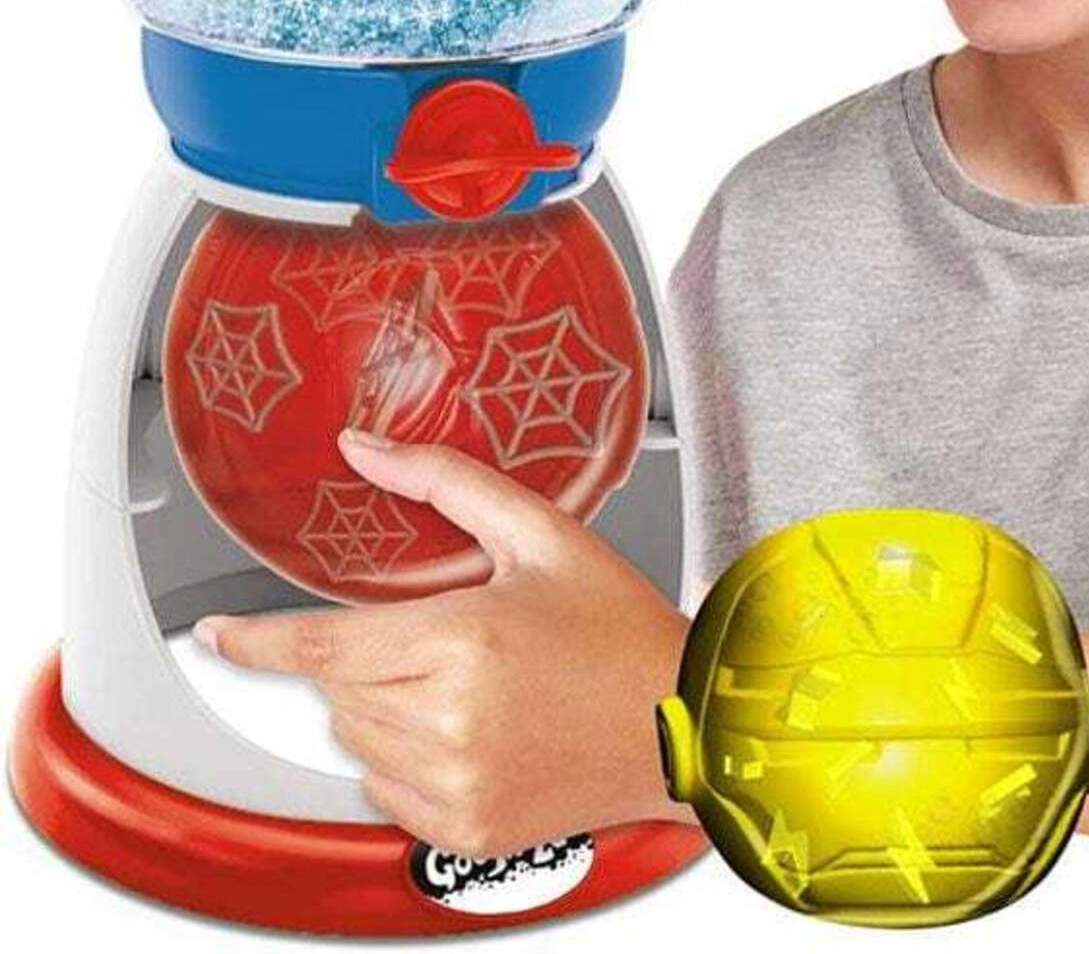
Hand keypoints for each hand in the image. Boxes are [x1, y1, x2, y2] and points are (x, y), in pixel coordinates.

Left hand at [197, 429, 689, 859]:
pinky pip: (384, 791)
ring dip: (384, 706)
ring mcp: (453, 783)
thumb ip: (447, 482)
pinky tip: (470, 728)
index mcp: (463, 641)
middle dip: (371, 657)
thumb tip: (368, 448)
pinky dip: (405, 758)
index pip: (321, 647)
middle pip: (338, 691)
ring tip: (468, 682)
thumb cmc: (621, 630)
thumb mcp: (543, 535)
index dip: (255, 641)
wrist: (682, 718)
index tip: (216, 634)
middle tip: (448, 638)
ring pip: (356, 739)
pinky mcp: (461, 830)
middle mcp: (449, 721)